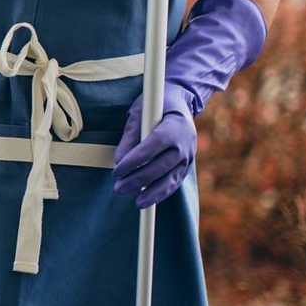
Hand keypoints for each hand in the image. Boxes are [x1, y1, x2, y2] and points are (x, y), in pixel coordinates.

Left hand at [113, 83, 196, 208]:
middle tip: (118, 188)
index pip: (152, 148)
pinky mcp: (187, 165)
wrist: (179, 102)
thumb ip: (130, 135)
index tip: (117, 171)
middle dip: (138, 180)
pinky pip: (175, 182)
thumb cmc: (155, 105)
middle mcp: (185, 143)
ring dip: (152, 193)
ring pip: (171, 179)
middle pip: (161, 167)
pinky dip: (162, 193)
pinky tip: (148, 200)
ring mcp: (189, 156)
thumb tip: (119, 160)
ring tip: (136, 202)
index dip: (134, 162)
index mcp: (173, 126)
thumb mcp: (140, 111)